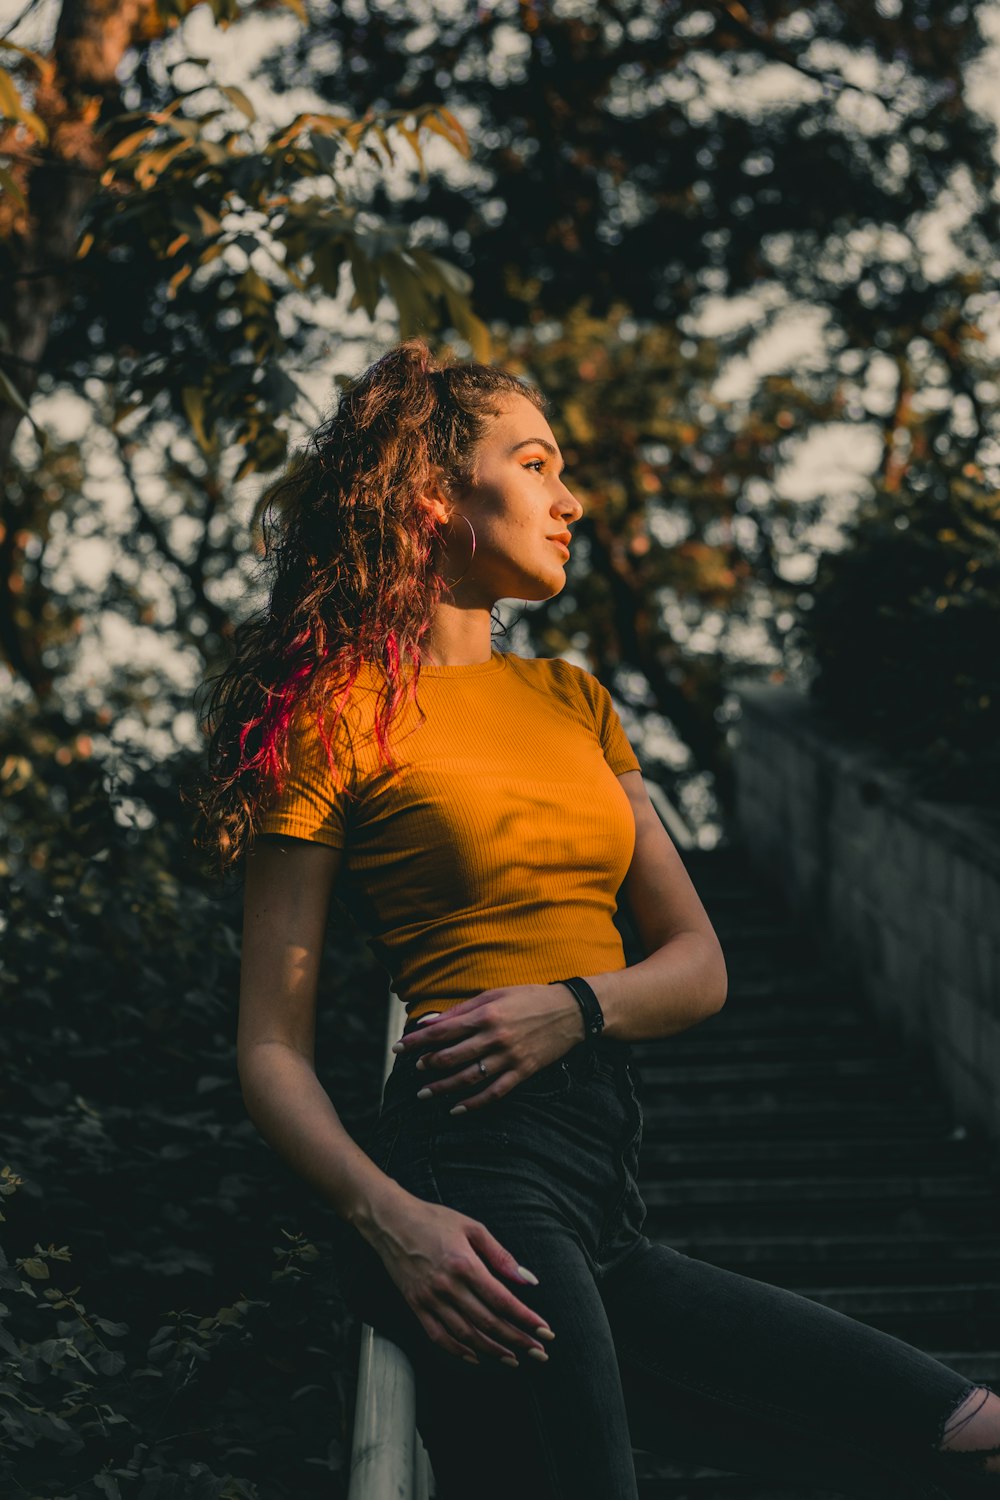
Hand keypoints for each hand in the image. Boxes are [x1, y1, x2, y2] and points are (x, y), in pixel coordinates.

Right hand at [368, 1192, 554, 1367]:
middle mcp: (447, 1286)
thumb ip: (500, 1255)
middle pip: (488, 1323)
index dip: (526, 1319)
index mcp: (464, 1264)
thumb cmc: (433, 1219)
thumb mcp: (472, 1227)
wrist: (391, 1221)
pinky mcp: (415, 1306)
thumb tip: (527, 1279)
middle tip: (539, 1352)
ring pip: (466, 1335)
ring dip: (492, 1351)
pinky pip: (438, 1337)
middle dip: (517, 1340)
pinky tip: (475, 1356)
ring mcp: (429, 1299)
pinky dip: (458, 1351)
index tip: (545, 1331)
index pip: (502, 1300)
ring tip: (513, 1359)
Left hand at [393, 984, 585, 1111]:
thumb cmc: (528, 998)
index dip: (417, 1041)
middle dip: (427, 1065)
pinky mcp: (522, 1072)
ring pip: (468, 1078)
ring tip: (424, 1093)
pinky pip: (493, 1093)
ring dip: (442, 1088)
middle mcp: (495, 1037)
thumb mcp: (494, 995)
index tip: (399, 1047)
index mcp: (486, 1014)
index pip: (442, 1031)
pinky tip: (455, 1110)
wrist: (571, 1012)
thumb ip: (460, 1010)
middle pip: (451, 1057)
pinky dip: (473, 1104)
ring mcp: (509, 1057)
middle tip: (413, 1070)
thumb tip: (428, 1022)